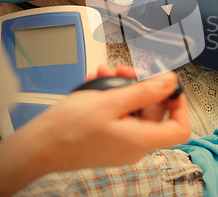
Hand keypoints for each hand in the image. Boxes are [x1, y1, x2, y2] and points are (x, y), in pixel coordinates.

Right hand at [0, 66, 189, 196]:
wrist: (37, 147)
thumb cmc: (67, 129)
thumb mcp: (110, 101)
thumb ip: (144, 91)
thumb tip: (170, 82)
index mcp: (141, 140)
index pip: (180, 127)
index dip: (179, 104)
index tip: (168, 86)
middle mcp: (134, 145)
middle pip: (155, 112)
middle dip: (142, 85)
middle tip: (127, 71)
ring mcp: (121, 143)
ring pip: (134, 109)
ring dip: (124, 87)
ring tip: (107, 73)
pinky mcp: (108, 139)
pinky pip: (120, 114)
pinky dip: (112, 97)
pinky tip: (98, 83)